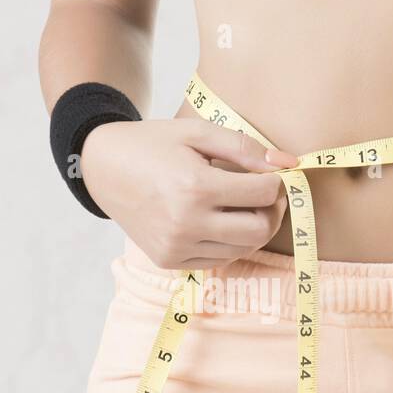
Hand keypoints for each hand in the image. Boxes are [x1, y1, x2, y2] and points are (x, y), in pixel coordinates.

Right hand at [80, 117, 298, 268]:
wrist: (102, 168)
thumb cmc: (153, 144)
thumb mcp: (197, 131)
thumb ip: (245, 147)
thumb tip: (289, 164)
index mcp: (194, 187)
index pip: (263, 193)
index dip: (276, 181)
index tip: (271, 173)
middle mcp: (186, 224)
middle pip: (260, 229)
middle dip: (272, 210)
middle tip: (266, 194)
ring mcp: (176, 247)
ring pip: (243, 249)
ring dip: (253, 227)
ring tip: (241, 204)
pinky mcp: (169, 260)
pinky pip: (219, 259)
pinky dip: (229, 242)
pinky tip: (219, 220)